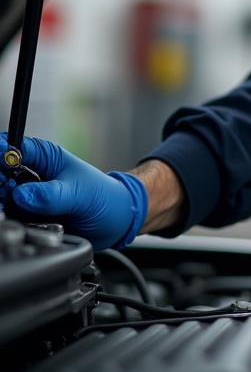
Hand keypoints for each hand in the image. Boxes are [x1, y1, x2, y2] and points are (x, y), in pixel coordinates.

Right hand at [0, 133, 147, 249]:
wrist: (117, 220)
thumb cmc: (105, 198)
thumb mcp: (80, 195)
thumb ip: (50, 196)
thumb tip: (21, 196)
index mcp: (46, 157)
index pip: (11, 148)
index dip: (1, 157)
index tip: (2, 175)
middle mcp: (33, 175)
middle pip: (1, 174)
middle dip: (1, 185)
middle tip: (9, 196)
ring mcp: (29, 196)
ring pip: (3, 198)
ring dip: (5, 205)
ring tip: (20, 212)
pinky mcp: (28, 217)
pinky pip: (11, 217)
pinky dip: (12, 221)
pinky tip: (23, 223)